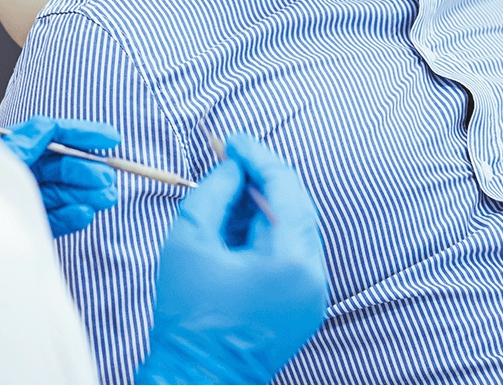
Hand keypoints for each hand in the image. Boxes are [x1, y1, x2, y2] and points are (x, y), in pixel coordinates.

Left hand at [0, 115, 119, 237]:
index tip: (112, 139)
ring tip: (107, 198)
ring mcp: (23, 199)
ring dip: (85, 194)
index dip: (82, 135)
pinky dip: (68, 217)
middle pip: (59, 166)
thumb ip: (24, 144)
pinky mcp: (25, 226)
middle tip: (108, 179)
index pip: (52, 133)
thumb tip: (48, 125)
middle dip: (87, 171)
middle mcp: (19, 171)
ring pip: (60, 193)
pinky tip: (85, 214)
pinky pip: (50, 219)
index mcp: (10, 148)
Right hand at [135, 134, 327, 384]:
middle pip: (295, 204)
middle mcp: (313, 275)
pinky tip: (236, 223)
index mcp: (291, 259)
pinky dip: (267, 231)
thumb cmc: (188, 314)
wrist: (196, 380)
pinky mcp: (303, 306)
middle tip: (228, 158)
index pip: (283, 187)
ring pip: (295, 227)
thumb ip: (214, 191)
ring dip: (263, 203)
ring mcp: (313, 294)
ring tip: (226, 190)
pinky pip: (291, 252)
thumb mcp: (190, 239)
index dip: (256, 156)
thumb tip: (232, 167)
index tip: (231, 140)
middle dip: (261, 177)